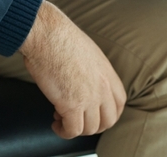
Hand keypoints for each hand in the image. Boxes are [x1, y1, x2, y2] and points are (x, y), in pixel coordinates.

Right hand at [19, 0, 125, 138]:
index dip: (109, 113)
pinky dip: (64, 131)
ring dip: (76, 128)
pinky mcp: (71, 105)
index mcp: (107, 73)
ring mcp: (89, 98)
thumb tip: (84, 79)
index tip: (97, 115)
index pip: (119, 103)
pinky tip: (56, 124)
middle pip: (108, 120)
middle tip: (79, 121)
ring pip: (91, 128)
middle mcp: (102, 87)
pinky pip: (73, 130)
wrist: (46, 34)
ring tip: (61, 119)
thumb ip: (92, 70)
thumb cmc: (58, 37)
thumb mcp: (87, 52)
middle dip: (94, 125)